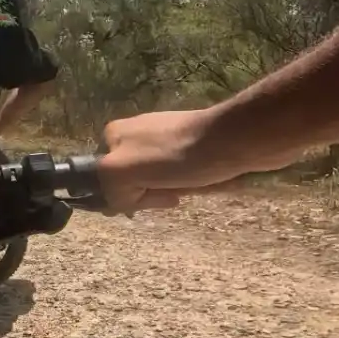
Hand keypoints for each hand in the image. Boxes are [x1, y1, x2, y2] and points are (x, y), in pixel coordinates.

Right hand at [96, 108, 297, 213]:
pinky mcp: (194, 145)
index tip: (148, 193)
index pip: (108, 180)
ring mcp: (167, 138)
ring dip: (179, 189)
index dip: (129, 195)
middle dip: (156, 193)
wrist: (233, 139)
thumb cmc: (178, 155)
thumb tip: (116, 204)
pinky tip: (208, 180)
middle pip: (137, 182)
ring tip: (196, 183)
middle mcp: (137, 134)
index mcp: (115, 135)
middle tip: (174, 190)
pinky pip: (187, 176)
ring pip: (164, 181)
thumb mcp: (122, 170)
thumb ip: (105, 185)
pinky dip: (196, 183)